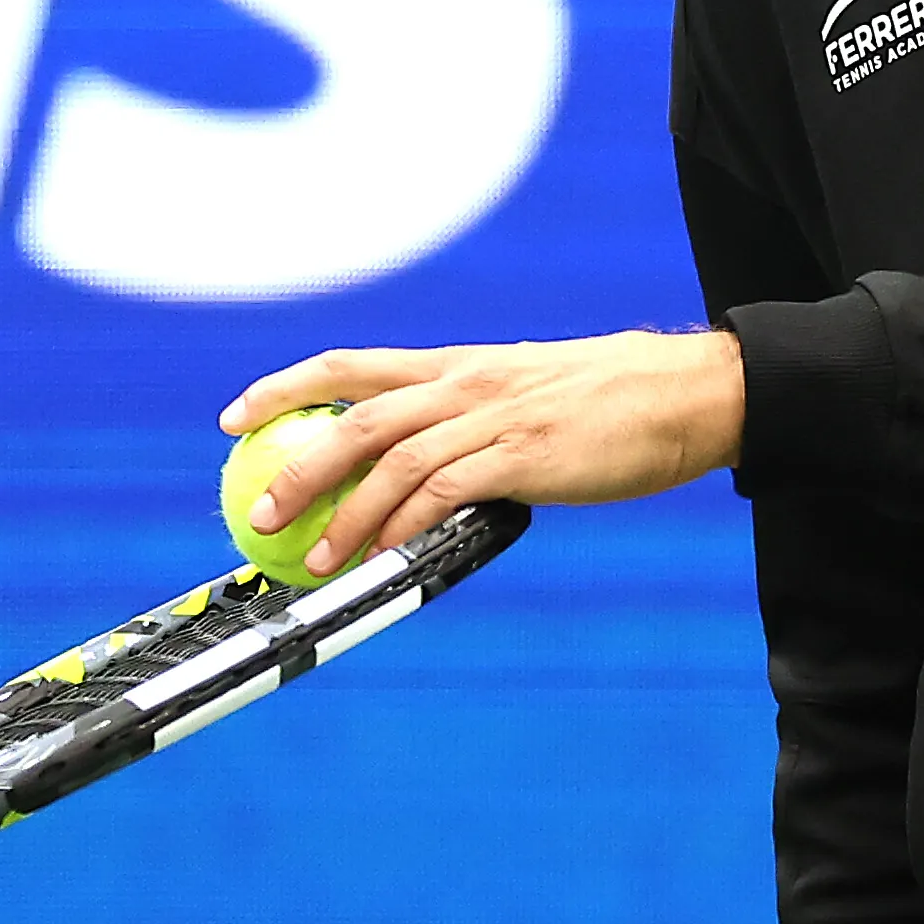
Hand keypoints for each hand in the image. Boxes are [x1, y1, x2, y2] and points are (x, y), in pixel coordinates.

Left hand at [214, 330, 744, 575]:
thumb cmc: (613, 402)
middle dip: (296, 463)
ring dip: (344, 514)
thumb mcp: (525, 394)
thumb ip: (472, 421)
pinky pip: (443, 492)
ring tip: (312, 558)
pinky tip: (384, 558)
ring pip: (391, 459)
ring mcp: (491, 416)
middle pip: (355, 415)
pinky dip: (405, 527)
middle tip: (257, 508)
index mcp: (458, 365)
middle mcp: (464, 382)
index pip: (350, 365)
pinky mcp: (521, 456)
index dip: (284, 388)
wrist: (687, 393)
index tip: (237, 417)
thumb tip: (425, 471)